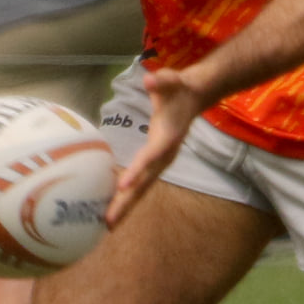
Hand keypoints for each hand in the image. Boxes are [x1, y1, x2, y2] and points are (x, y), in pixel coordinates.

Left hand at [104, 65, 207, 227]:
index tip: (123, 185)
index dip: (137, 170)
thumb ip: (162, 81)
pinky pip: (140, 183)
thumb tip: (150, 79)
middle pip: (144, 182)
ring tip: (109, 224)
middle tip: (109, 222)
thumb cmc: (179, 89)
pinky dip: (127, 196)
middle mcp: (164, 155)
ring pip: (142, 187)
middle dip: (127, 201)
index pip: (150, 156)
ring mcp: (160, 162)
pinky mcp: (154, 163)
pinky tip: (114, 208)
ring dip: (126, 205)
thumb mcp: (171, 80)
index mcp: (166, 138)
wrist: (194, 98)